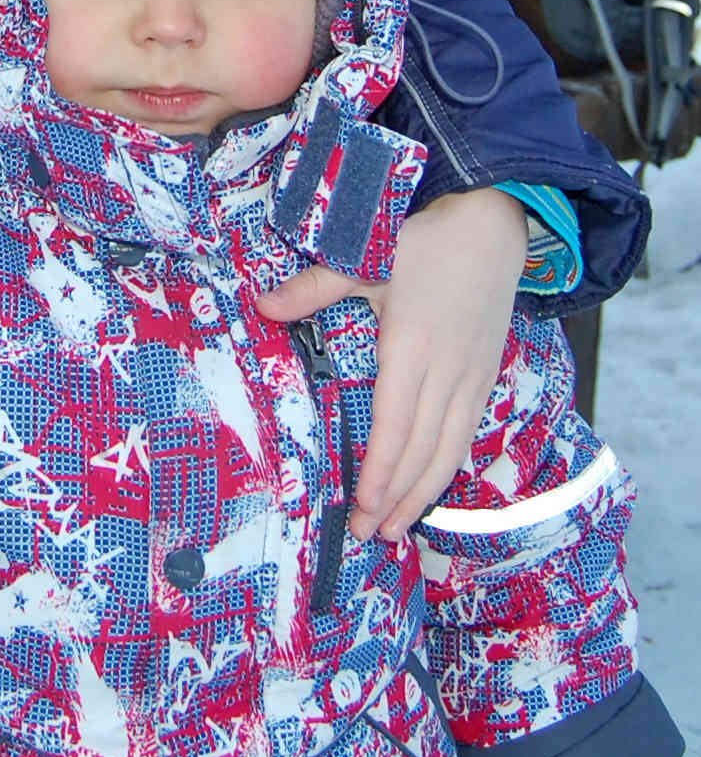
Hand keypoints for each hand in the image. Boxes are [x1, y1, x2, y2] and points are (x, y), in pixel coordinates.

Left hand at [254, 188, 527, 540]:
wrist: (495, 221)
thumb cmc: (424, 237)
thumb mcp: (364, 255)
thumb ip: (314, 288)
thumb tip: (262, 306)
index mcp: (413, 346)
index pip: (395, 426)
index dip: (380, 473)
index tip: (360, 506)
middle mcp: (447, 371)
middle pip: (424, 451)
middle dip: (396, 498)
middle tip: (369, 534)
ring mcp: (472, 376)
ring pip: (450, 449)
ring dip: (424, 493)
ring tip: (397, 527)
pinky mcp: (487, 374)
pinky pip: (467, 432)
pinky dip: (448, 466)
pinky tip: (431, 484)